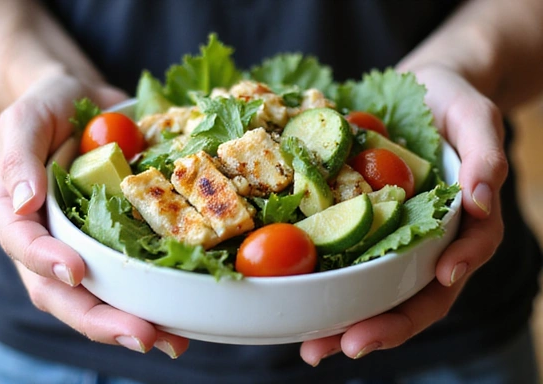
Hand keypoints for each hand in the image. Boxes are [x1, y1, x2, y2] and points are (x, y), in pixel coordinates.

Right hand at [0, 72, 189, 356]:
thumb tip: (23, 202)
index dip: (47, 262)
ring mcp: (83, 246)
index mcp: (17, 216)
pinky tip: (182, 316)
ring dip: (133, 322)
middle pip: (64, 293)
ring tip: (170, 341)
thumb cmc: (48, 108)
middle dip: (102, 319)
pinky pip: (131, 275)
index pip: (24, 247)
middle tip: (144, 336)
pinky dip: (153, 297)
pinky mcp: (117, 242)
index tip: (76, 271)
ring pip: (99, 297)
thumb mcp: (26, 119)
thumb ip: (17, 156)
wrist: (83, 103)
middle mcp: (48, 242)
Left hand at [299, 65, 507, 365]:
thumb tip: (479, 202)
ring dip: (345, 321)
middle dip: (382, 326)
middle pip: (410, 296)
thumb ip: (485, 156)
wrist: (422, 90)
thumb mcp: (476, 118)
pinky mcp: (360, 221)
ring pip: (372, 288)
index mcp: (458, 227)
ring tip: (311, 346)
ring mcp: (390, 235)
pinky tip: (295, 300)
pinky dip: (323, 281)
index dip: (445, 282)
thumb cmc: (453, 103)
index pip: (455, 268)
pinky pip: (342, 254)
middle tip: (345, 347)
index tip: (431, 287)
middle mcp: (424, 242)